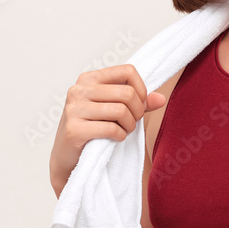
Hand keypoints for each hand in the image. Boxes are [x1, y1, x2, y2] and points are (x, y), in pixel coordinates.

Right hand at [49, 64, 165, 195]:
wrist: (67, 157)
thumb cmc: (93, 129)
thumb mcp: (115, 110)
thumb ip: (138, 102)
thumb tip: (161, 99)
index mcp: (89, 78)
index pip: (127, 71)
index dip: (141, 89)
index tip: (140, 104)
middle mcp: (79, 89)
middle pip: (127, 93)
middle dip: (137, 112)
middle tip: (132, 122)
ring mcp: (74, 109)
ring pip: (121, 111)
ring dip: (129, 126)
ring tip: (124, 131)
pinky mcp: (74, 129)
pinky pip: (111, 129)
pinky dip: (120, 136)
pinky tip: (115, 139)